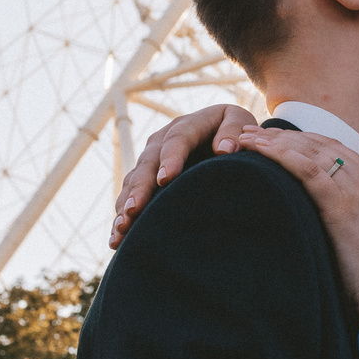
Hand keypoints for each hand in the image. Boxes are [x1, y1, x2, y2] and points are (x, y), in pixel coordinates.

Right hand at [111, 103, 258, 246]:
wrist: (220, 131)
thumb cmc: (234, 130)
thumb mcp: (239, 121)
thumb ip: (235, 130)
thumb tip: (225, 150)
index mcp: (187, 126)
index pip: (177, 140)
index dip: (170, 159)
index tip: (165, 179)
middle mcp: (161, 142)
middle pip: (147, 164)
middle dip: (139, 188)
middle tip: (134, 210)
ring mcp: (150, 160)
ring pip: (133, 182)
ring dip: (126, 205)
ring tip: (122, 229)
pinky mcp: (145, 177)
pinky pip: (129, 195)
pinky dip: (123, 214)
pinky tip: (119, 237)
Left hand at [224, 125, 358, 320]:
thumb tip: (348, 231)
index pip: (336, 151)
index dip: (303, 142)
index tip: (276, 139)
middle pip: (319, 145)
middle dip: (283, 135)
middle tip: (250, 131)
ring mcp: (358, 191)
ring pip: (310, 152)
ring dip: (273, 141)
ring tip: (243, 137)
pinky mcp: (342, 207)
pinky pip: (308, 170)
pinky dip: (281, 156)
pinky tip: (258, 151)